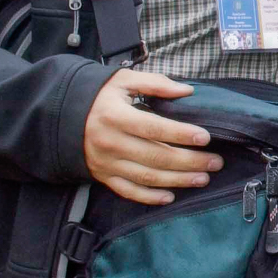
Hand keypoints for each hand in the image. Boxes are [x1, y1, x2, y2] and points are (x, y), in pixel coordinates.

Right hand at [82, 70, 221, 205]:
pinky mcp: (103, 176)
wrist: (62, 116)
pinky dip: (150, 197)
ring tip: (203, 178)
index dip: (180, 134)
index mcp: (116, 116)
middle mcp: (110, 142)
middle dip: (189, 162)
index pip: (153, 128)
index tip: (205, 137)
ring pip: (146, 176)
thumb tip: (187, 91)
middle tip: (215, 162)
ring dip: (178, 180)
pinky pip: (128, 191)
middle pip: (155, 156)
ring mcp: (106, 162)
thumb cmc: (100, 97)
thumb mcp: (123, 81)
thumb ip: (155, 83)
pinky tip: (171, 196)